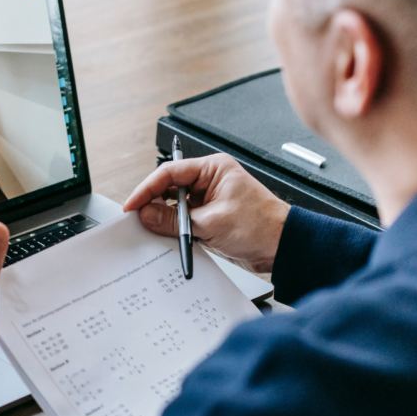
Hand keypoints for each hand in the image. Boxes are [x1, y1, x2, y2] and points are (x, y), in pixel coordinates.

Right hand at [123, 153, 290, 272]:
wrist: (282, 247)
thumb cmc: (262, 225)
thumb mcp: (213, 223)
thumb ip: (176, 220)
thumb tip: (148, 215)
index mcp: (213, 169)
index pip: (170, 172)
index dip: (147, 188)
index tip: (133, 204)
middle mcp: (210, 181)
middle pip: (170, 188)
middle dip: (154, 204)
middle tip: (139, 220)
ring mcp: (210, 201)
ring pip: (175, 206)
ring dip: (165, 219)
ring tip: (153, 231)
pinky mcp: (210, 218)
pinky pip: (185, 221)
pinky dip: (176, 230)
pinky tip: (168, 238)